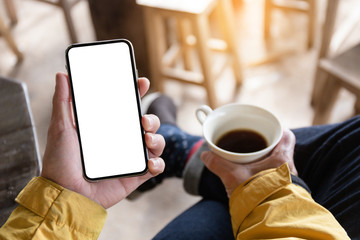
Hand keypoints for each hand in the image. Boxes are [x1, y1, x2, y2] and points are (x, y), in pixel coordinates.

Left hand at [41, 73, 164, 208]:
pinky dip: (157, 163)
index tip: (142, 83)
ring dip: (157, 138)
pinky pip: (155, 166)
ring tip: (146, 140)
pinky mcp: (135, 175)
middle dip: (152, 118)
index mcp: (107, 128)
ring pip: (155, 142)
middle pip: (146, 124)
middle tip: (142, 120)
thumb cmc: (60, 162)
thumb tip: (62, 74)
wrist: (65, 194)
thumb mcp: (60, 128)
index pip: (127, 108)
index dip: (137, 94)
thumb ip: (62, 101)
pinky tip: (149, 162)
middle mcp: (121, 141)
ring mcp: (130, 158)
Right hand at [201, 129, 296, 196]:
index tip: (264, 129)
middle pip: (280, 148)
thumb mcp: (233, 177)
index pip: (286, 135)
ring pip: (277, 163)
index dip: (275, 129)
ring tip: (248, 160)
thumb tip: (206, 154)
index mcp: (282, 159)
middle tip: (251, 144)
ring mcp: (286, 181)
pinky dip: (263, 172)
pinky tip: (250, 176)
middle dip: (266, 145)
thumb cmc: (256, 196)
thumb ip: (218, 163)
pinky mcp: (281, 191)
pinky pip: (273, 175)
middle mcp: (288, 169)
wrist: (266, 221)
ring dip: (264, 160)